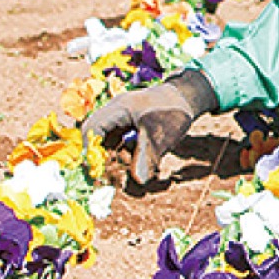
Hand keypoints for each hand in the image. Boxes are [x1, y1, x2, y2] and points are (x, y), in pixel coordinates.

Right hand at [81, 69, 216, 185]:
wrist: (187, 97)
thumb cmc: (173, 112)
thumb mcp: (161, 136)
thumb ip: (148, 157)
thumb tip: (138, 181)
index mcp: (119, 109)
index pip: (93, 129)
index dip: (91, 150)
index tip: (96, 170)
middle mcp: (115, 111)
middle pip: (95, 135)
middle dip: (99, 155)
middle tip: (105, 175)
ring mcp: (120, 117)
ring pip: (106, 139)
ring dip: (110, 155)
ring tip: (119, 172)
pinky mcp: (128, 124)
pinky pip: (116, 140)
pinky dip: (120, 152)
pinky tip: (131, 164)